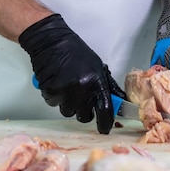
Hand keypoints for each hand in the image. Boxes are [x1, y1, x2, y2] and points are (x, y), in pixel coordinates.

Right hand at [19, 14, 125, 133]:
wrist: (52, 42)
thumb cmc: (75, 52)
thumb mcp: (98, 67)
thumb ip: (108, 86)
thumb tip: (119, 102)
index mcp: (96, 82)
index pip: (105, 111)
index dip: (105, 123)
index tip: (104, 128)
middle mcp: (81, 89)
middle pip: (84, 116)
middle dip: (83, 111)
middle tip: (80, 98)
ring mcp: (64, 92)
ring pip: (67, 111)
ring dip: (68, 104)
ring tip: (67, 87)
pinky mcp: (50, 92)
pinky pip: (54, 104)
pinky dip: (55, 97)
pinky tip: (57, 83)